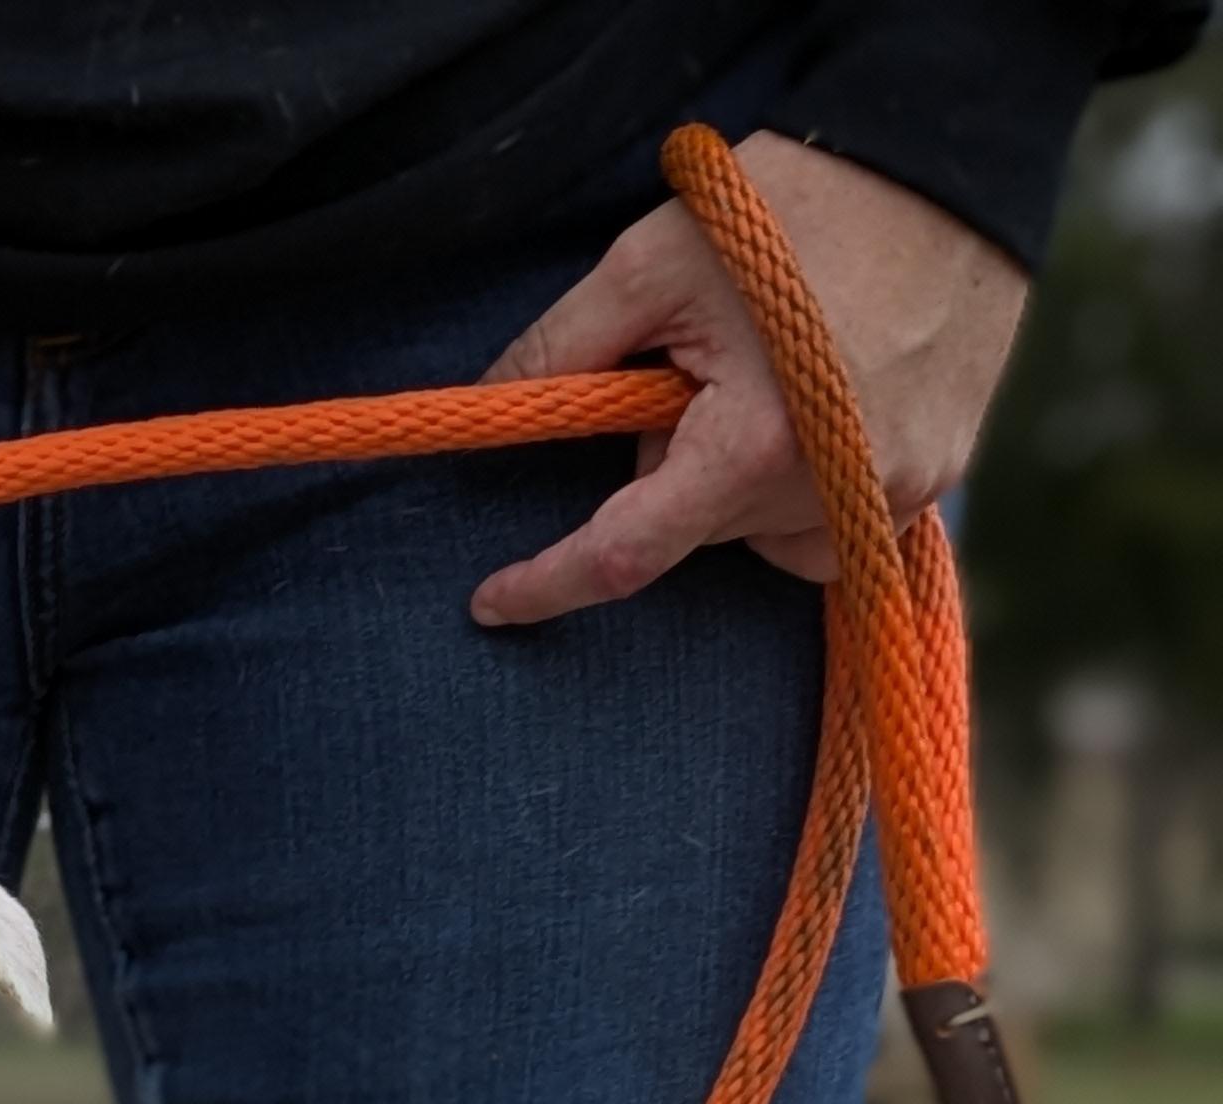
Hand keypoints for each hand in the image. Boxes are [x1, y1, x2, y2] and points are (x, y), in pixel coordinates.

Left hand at [471, 132, 1027, 626]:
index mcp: (756, 448)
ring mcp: (897, 494)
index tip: (491, 602)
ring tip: (775, 377)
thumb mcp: (656, 259)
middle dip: (673, 466)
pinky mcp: (937, 479)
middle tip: (701, 368)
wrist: (951, 167)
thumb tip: (487, 406)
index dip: (549, 584)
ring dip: (740, 479)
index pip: (626, 553)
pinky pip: (836, 522)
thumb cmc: (802, 204)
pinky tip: (824, 408)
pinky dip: (807, 486)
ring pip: (763, 534)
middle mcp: (834, 493)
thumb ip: (564, 346)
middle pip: (698, 529)